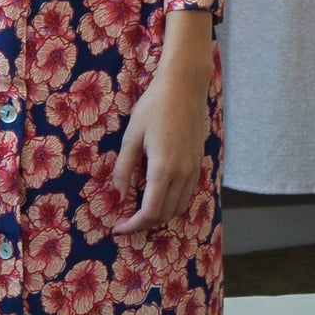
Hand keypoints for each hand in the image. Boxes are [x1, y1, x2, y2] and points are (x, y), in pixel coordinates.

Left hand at [112, 50, 211, 235]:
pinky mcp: (199, 162)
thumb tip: (116, 196)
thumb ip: (124, 169)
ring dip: (160, 214)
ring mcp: (194, 169)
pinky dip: (172, 202)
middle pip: (165, 214)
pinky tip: (157, 194)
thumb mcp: (131, 136)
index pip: (150, 212)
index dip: (133, 225)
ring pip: (179, 206)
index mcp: (163, 169)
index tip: (118, 228)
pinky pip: (187, 193)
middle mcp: (183, 174)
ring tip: (139, 210)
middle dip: (144, 223)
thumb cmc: (154, 107)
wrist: (184, 87)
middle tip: (125, 221)